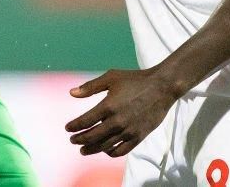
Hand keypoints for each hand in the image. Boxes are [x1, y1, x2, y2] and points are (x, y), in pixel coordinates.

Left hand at [65, 67, 180, 157]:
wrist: (161, 87)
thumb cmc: (135, 80)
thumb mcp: (111, 77)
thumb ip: (90, 87)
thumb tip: (71, 93)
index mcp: (108, 106)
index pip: (85, 121)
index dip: (74, 126)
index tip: (67, 128)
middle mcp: (117, 121)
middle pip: (92, 136)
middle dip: (80, 139)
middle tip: (72, 140)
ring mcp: (128, 131)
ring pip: (105, 146)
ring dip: (92, 149)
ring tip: (83, 149)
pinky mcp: (138, 137)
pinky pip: (121, 150)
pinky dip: (110, 152)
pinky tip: (104, 150)